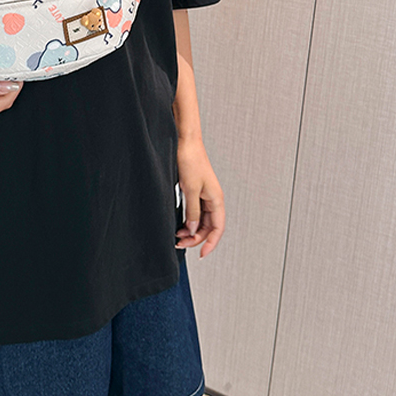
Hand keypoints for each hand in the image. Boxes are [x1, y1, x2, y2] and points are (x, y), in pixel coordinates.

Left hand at [174, 137, 224, 258]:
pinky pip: (195, 212)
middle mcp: (212, 199)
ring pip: (201, 221)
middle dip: (196, 238)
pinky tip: (179, 224)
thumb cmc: (191, 160)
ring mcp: (204, 196)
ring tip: (178, 235)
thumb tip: (194, 229)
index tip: (202, 253)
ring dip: (191, 230)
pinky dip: (188, 220)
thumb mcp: (190, 189)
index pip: (218, 228)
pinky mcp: (195, 191)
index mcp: (216, 199)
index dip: (211, 243)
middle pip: (208, 227)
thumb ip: (193, 211)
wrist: (185, 142)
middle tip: (181, 243)